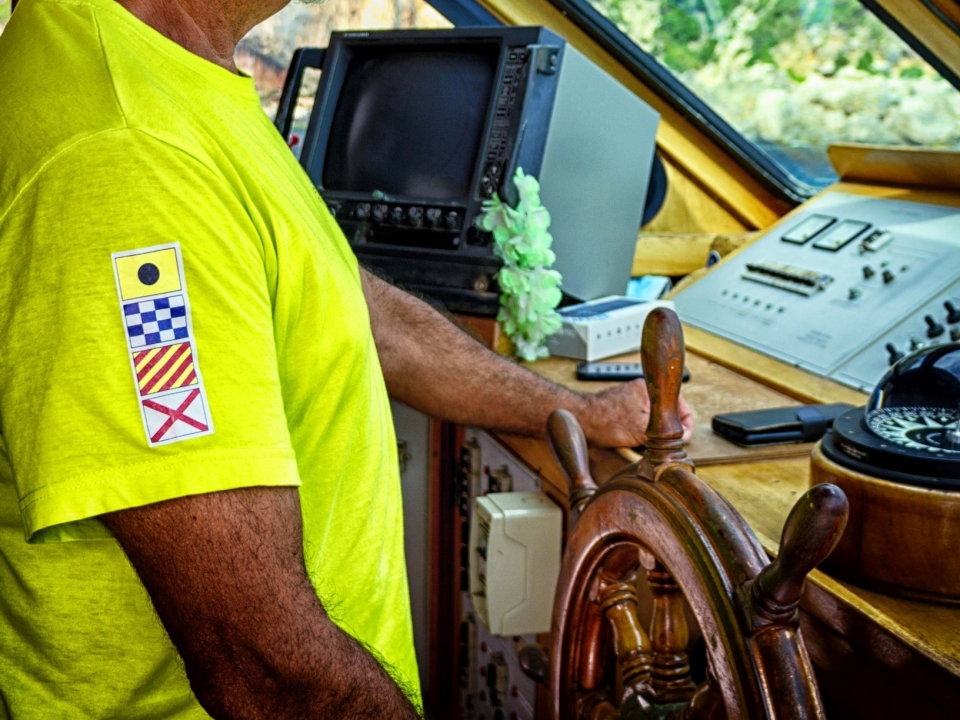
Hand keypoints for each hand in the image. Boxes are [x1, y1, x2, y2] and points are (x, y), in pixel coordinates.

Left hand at [575, 379, 693, 448]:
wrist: (577, 421)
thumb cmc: (604, 421)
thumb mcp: (643, 429)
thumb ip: (667, 431)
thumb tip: (683, 436)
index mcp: (649, 389)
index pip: (681, 407)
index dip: (684, 426)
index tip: (681, 439)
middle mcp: (640, 393)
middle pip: (666, 415)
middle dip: (666, 431)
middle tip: (662, 443)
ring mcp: (630, 402)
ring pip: (652, 421)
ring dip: (651, 434)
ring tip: (643, 443)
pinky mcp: (620, 412)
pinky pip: (638, 424)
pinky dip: (638, 434)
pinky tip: (631, 442)